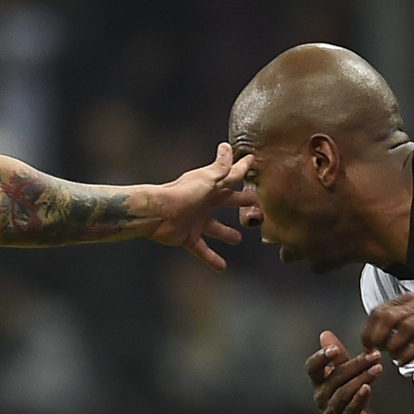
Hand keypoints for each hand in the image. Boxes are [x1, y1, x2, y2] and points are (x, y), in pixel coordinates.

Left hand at [152, 142, 256, 269]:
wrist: (158, 213)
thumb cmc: (183, 193)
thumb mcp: (207, 180)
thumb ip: (221, 168)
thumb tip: (227, 146)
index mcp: (209, 187)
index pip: (230, 177)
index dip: (242, 170)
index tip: (253, 162)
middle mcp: (203, 203)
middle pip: (226, 202)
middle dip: (240, 203)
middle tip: (255, 206)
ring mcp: (196, 220)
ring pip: (215, 228)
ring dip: (226, 234)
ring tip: (238, 239)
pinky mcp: (188, 237)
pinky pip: (202, 249)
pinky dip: (211, 258)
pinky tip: (222, 267)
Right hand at [306, 330, 384, 413]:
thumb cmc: (349, 399)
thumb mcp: (344, 375)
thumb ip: (336, 357)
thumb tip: (325, 334)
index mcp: (319, 382)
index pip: (312, 367)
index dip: (321, 357)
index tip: (334, 349)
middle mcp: (321, 396)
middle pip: (335, 377)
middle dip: (356, 364)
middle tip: (374, 355)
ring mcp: (331, 411)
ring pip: (344, 391)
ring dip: (362, 378)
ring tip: (378, 368)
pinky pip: (350, 408)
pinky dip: (359, 398)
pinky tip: (368, 388)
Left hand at [362, 293, 413, 363]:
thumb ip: (401, 320)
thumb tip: (379, 335)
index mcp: (410, 300)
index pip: (380, 311)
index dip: (369, 329)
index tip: (366, 344)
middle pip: (387, 317)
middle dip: (376, 336)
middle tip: (374, 351)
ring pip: (403, 329)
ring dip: (392, 346)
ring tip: (391, 356)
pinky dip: (407, 354)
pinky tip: (402, 361)